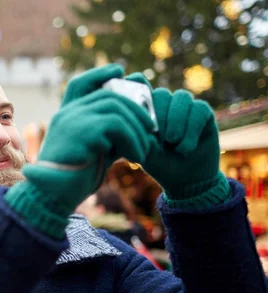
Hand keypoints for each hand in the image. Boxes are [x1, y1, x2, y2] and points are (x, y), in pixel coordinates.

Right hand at [5, 65, 155, 237]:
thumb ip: (111, 135)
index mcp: (66, 116)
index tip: (122, 73)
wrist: (52, 196)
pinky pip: (117, 125)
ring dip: (138, 129)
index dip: (101, 74)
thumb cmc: (74, 177)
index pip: (81, 84)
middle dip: (136, 108)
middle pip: (108, 94)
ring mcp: (72, 119)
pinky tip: (136, 157)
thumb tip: (140, 125)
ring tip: (144, 150)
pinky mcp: (81, 131)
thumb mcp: (96, 151)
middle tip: (152, 129)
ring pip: (116, 108)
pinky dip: (133, 140)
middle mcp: (67, 113)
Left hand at [125, 73, 220, 198]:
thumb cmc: (157, 163)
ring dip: (175, 121)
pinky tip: (184, 148)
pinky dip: (190, 129)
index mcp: (146, 107)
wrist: (184, 178)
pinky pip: (198, 109)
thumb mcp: (140, 149)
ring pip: (181, 98)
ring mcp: (184, 106)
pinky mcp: (203, 112)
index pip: (139, 83)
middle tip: (159, 139)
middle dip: (159, 116)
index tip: (133, 104)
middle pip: (160, 94)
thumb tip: (121, 120)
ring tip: (172, 142)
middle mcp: (165, 102)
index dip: (135, 85)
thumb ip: (132, 132)